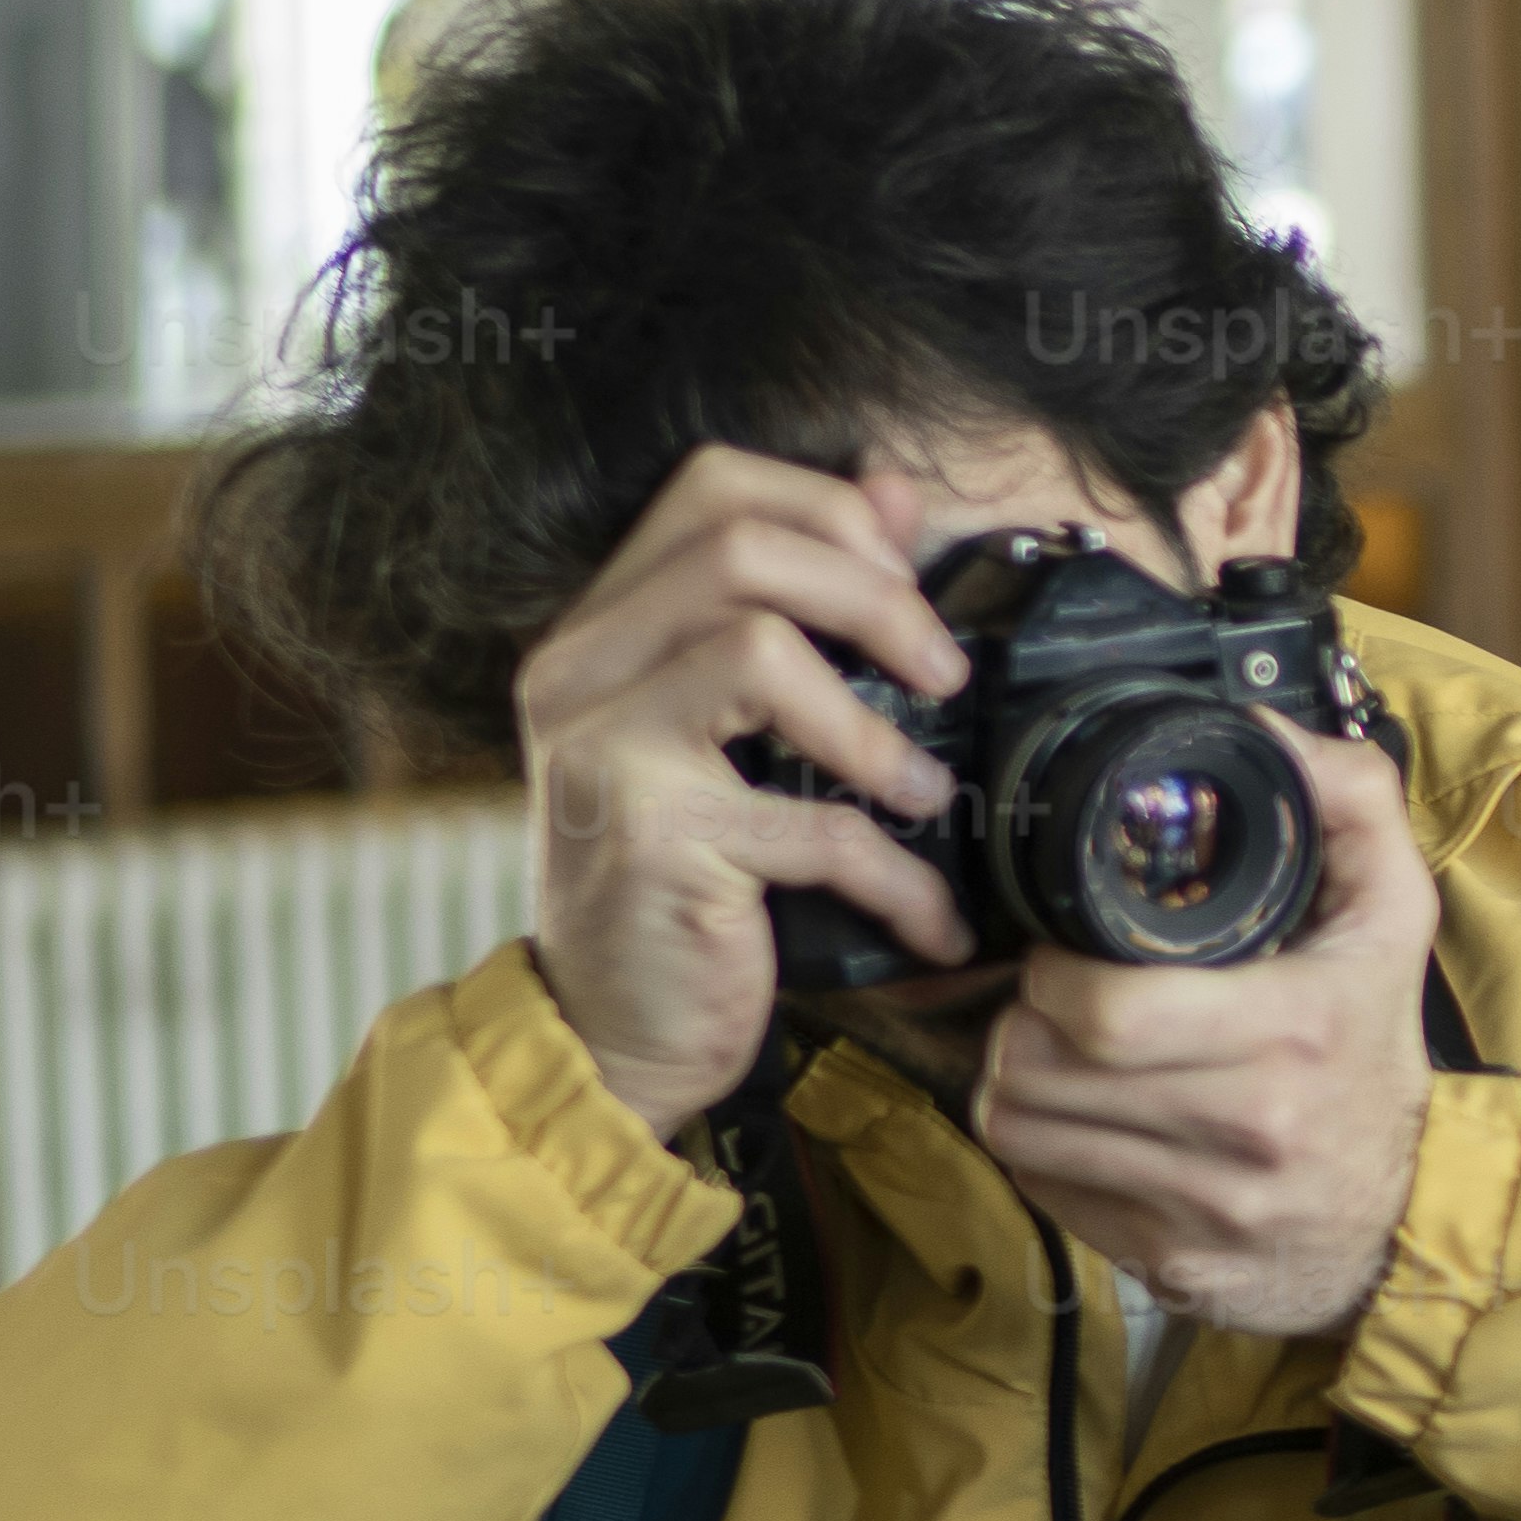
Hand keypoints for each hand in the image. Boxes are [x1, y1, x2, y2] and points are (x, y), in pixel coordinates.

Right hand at [514, 446, 967, 1137]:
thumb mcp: (736, 734)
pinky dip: (894, 876)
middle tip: (944, 677)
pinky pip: (808, 822)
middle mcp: (576, 671)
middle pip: (740, 548)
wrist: (608, 1033)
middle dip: (876, 600)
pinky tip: (928, 921)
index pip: (711, 487)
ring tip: (923, 792)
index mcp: (599, 628)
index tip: (908, 587)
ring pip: (755, 649)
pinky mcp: (648, 842)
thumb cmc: (686, 879)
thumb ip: (803, 608)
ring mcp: (600, 751)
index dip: (832, 513)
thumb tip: (897, 486)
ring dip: (873, 726)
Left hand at [984, 725, 1445, 1343]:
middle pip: (1039, 1070)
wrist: (1412, 1222)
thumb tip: (1264, 730)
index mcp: (1296, 1033)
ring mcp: (1204, 1210)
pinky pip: (1042, 1190)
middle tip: (1052, 1002)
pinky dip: (1043, 1150)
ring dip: (1017, 1082)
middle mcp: (1251, 1132)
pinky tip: (1085, 1121)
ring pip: (1021, 1131)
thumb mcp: (1393, 916)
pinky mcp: (1166, 1263)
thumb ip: (1348, 800)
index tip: (1071, 954)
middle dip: (1022, 1021)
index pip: (1102, 1010)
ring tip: (1059, 1056)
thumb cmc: (1376, 1055)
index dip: (1055, 972)